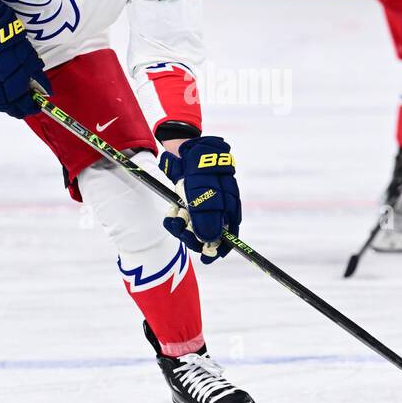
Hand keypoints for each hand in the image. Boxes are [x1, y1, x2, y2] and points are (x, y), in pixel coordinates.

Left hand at [159, 135, 240, 263]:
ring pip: (193, 228)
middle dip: (194, 237)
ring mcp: (201, 205)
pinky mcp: (186, 202)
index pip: (230, 231)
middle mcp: (217, 206)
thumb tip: (210, 240)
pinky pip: (181, 218)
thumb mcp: (203, 189)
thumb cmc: (199, 166)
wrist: (183, 145)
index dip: (221, 246)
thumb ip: (207, 214)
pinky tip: (172, 212)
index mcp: (229, 204)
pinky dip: (175, 218)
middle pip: (210, 233)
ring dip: (182, 227)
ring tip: (173, 218)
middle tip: (181, 232)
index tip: (209, 257)